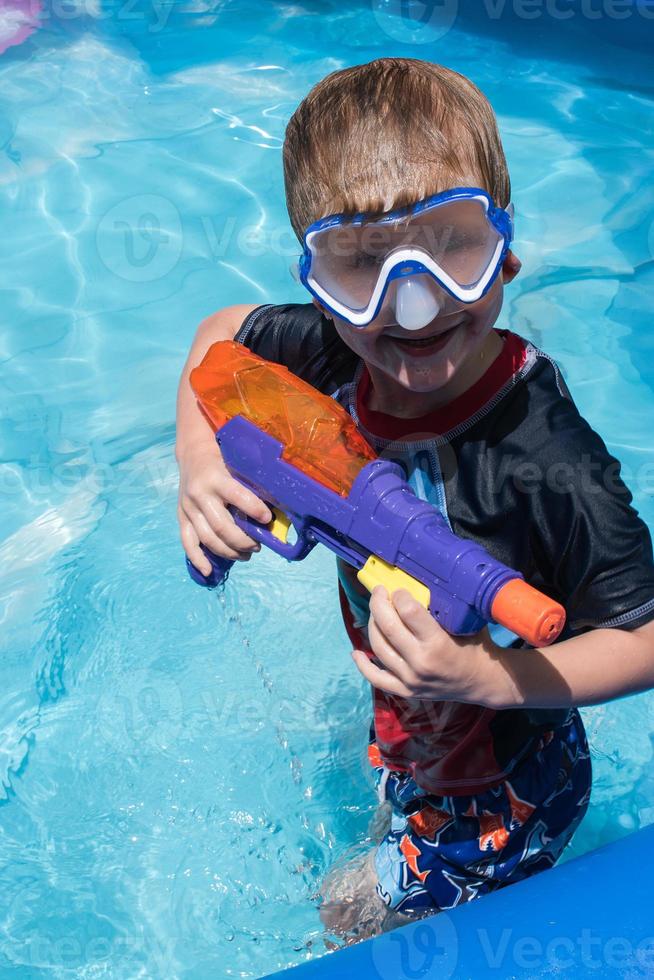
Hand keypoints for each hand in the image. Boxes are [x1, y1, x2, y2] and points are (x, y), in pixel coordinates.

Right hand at [177, 443, 271, 576]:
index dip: (255, 511)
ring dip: (229, 552)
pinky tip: (209, 571)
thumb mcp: (237, 465)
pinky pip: (187, 542)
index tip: (268, 520)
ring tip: (246, 555)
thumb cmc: (223, 460)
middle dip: (243, 541)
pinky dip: (197, 559)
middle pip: (222, 526)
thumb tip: (276, 508)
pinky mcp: (181, 516)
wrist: (193, 455)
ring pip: (208, 538)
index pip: (238, 497)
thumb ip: (250, 484)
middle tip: (258, 546)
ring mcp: (188, 507)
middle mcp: (200, 494)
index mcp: (216, 478)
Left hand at [351, 586, 497, 703]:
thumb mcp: (463, 623)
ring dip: (372, 625)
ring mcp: (411, 679)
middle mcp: (420, 662)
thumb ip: (441, 606)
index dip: (399, 595)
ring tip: (375, 612)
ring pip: (379, 647)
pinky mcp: (406, 691)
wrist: (483, 682)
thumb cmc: (475, 646)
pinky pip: (377, 678)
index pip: (408, 612)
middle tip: (378, 591)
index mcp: (437, 644)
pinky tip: (356, 653)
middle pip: (388, 627)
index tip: (399, 589)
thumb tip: (416, 583)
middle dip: (378, 603)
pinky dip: (364, 665)